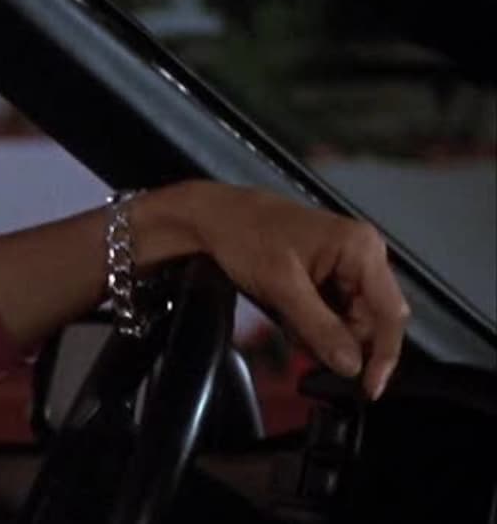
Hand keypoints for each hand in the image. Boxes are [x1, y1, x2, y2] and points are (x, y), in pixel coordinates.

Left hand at [161, 181, 409, 398]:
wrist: (214, 217)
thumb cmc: (247, 236)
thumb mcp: (282, 287)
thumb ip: (319, 327)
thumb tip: (351, 366)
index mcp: (361, 249)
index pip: (389, 312)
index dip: (384, 353)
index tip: (370, 387)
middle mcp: (362, 255)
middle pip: (371, 318)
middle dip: (342, 341)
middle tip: (306, 347)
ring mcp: (346, 264)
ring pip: (350, 318)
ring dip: (324, 333)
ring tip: (289, 322)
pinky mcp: (328, 273)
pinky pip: (332, 310)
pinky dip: (313, 323)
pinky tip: (289, 316)